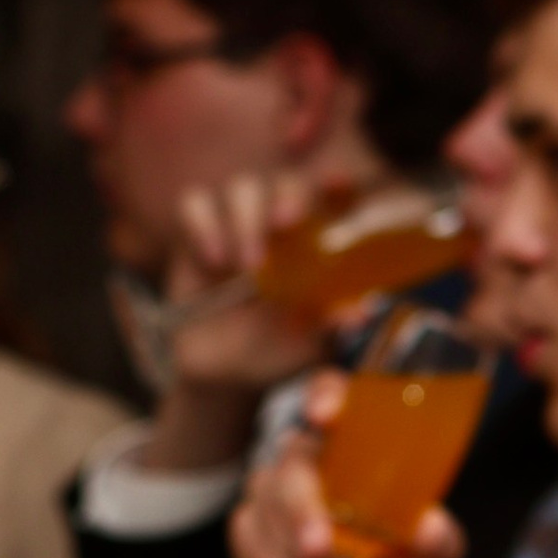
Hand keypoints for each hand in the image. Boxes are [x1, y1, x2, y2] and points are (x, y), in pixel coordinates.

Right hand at [138, 172, 326, 472]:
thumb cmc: (276, 350)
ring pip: (242, 187)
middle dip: (289, 195)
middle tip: (286, 223)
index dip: (337, 186)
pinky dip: (204, 225)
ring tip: (248, 266)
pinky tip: (213, 260)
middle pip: (286, 183)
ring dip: (247, 220)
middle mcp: (278, 224)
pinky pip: (195, 203)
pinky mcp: (197, 231)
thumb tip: (362, 312)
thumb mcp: (308, 343)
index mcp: (315, 243)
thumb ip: (332, 324)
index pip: (333, 199)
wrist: (223, 375)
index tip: (337, 184)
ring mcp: (237, 223)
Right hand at [227, 377, 463, 557]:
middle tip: (318, 549)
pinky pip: (250, 546)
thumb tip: (430, 527)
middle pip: (292, 465)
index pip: (334, 397)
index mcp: (357, 448)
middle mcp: (310, 463)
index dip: (326, 397)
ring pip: (266, 511)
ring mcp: (273, 495)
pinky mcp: (250, 532)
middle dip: (302, 509)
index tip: (325, 417)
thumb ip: (437, 544)